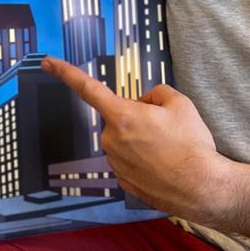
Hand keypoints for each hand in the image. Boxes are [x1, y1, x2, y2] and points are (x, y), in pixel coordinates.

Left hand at [41, 56, 227, 221]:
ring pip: (124, 141)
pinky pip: (130, 162)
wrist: (202, 188)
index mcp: (123, 116)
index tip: (47, 62)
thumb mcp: (180, 103)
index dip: (65, 72)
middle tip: (166, 128)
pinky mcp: (124, 182)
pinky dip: (144, 161)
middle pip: (119, 118)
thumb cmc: (191, 145)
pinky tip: (164, 166)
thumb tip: (146, 103)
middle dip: (137, 118)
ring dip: (141, 141)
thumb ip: (156, 94)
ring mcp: (116, 164)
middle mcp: (112, 140)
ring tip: (170, 150)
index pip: (87, 88)